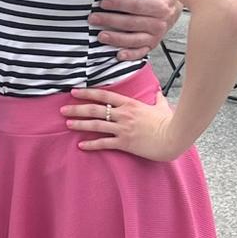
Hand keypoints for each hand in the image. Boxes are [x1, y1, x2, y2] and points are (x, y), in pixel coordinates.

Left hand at [61, 86, 184, 160]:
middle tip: (63, 109)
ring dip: (80, 124)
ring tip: (68, 124)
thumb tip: (158, 92)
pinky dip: (91, 144)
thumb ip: (158, 99)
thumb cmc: (169, 122)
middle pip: (95, 109)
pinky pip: (104, 143)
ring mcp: (123, 129)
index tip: (75, 92)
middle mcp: (123, 115)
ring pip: (96, 125)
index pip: (104, 95)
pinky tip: (81, 145)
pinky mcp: (125, 143)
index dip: (87, 93)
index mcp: (130, 104)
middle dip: (77, 109)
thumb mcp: (162, 107)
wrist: (173, 137)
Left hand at [90, 0, 180, 60]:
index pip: (137, 5)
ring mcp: (157, 36)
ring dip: (116, 39)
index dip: (119, 4)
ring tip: (101, 36)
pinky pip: (141, 52)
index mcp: (161, 5)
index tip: (103, 2)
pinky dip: (130, 55)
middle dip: (110, 20)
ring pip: (134, 40)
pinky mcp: (153, 44)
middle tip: (93, 17)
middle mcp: (160, 23)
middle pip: (131, 23)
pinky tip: (118, 55)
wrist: (177, 5)